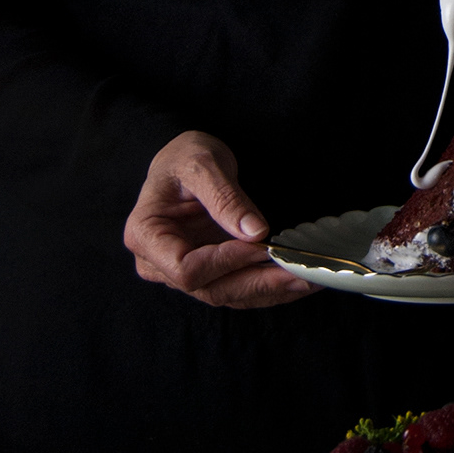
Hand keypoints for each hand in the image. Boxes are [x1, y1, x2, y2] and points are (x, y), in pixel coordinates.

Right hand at [123, 131, 312, 308]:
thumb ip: (224, 197)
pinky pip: (237, 289)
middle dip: (257, 283)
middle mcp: (158, 263)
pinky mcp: (207, 274)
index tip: (259, 248)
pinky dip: (268, 287)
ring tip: (307, 278)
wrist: (185, 162)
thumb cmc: (184, 157)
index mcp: (146, 235)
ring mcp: (182, 273)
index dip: (225, 262)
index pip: (186, 268)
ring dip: (269, 290)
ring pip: (228, 295)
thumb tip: (254, 232)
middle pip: (210, 289)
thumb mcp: (202, 163)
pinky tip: (297, 279)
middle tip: (298, 273)